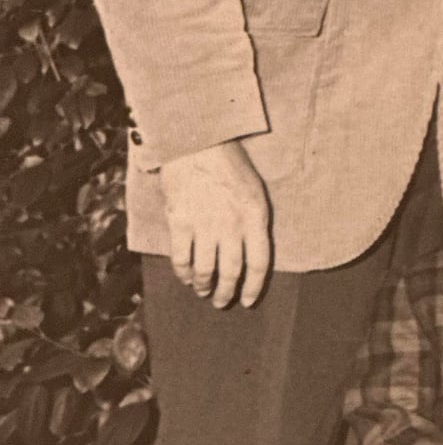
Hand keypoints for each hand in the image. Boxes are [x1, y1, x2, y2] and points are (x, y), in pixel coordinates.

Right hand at [159, 141, 272, 307]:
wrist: (197, 142)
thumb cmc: (229, 164)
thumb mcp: (255, 191)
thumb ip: (254, 221)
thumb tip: (250, 251)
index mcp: (255, 217)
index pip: (260, 263)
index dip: (254, 287)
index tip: (247, 300)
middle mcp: (232, 226)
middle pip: (232, 272)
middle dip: (227, 292)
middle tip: (222, 302)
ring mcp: (205, 225)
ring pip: (205, 270)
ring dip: (205, 286)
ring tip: (204, 292)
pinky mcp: (180, 222)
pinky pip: (181, 258)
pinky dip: (183, 273)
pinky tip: (185, 278)